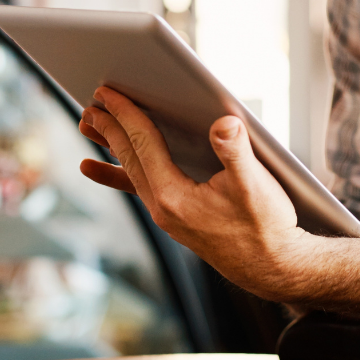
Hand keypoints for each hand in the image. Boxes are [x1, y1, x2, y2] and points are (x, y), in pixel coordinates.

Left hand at [78, 87, 316, 299]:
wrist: (272, 267)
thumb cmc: (266, 227)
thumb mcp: (255, 185)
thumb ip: (236, 151)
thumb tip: (223, 122)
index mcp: (174, 196)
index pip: (143, 145)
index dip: (126, 114)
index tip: (109, 93)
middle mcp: (162, 207)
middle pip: (129, 157)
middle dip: (110, 127)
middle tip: (92, 101)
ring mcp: (166, 215)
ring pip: (130, 171)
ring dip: (110, 146)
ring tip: (88, 127)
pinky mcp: (175, 218)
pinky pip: (137, 188)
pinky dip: (115, 173)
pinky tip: (98, 168)